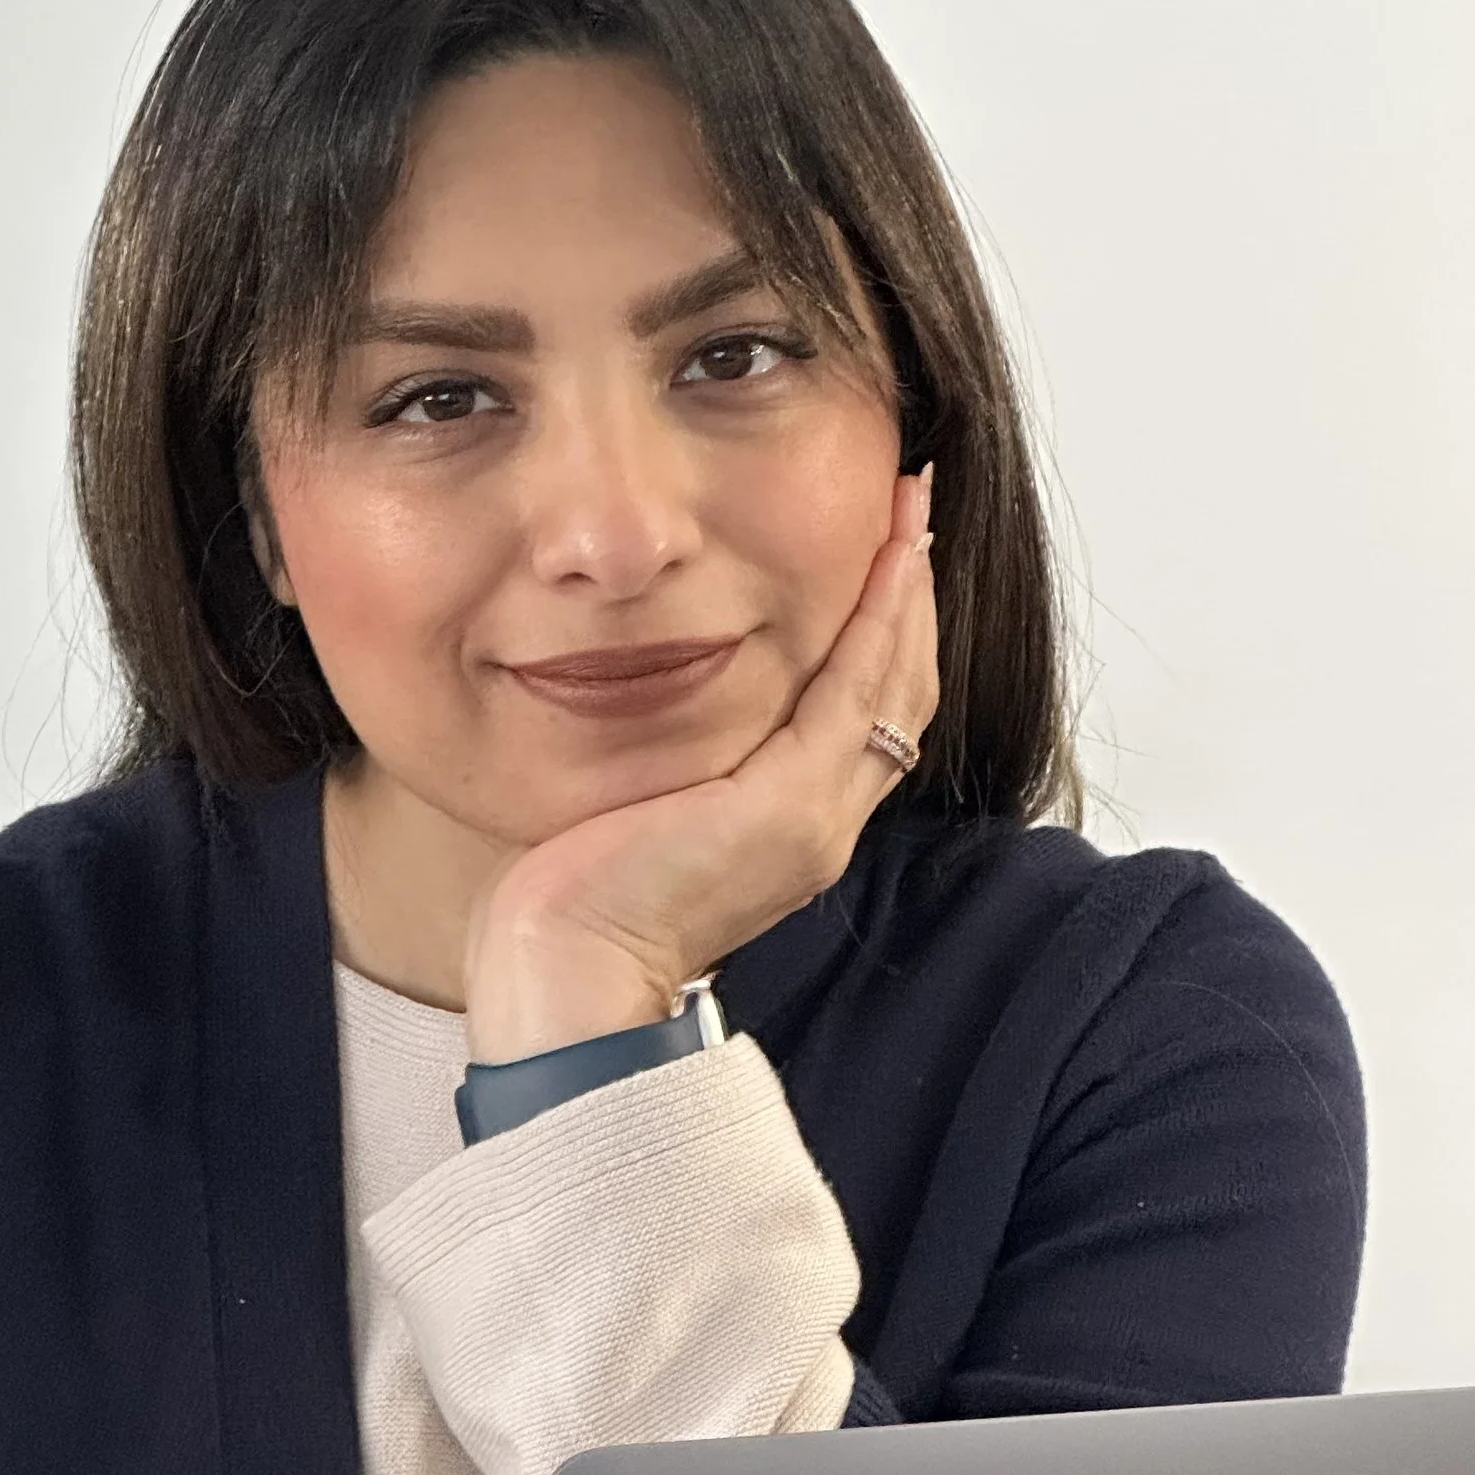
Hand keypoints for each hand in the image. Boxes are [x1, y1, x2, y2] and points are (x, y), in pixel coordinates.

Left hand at [465, 463, 938, 1058]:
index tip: (883, 548)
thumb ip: (667, 759)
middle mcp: (821, 824)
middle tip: (913, 502)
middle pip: (901, 688)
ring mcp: (815, 818)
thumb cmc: (569, 903)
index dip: (882, 626)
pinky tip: (889, 553)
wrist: (560, 971)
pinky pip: (858, 690)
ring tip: (914, 503)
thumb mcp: (634, 807)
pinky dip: (882, 615)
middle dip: (910, 590)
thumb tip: (642, 698)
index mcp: (789, 829)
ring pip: (897, 681)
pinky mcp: (790, 808)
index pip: (864, 710)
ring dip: (910, 585)